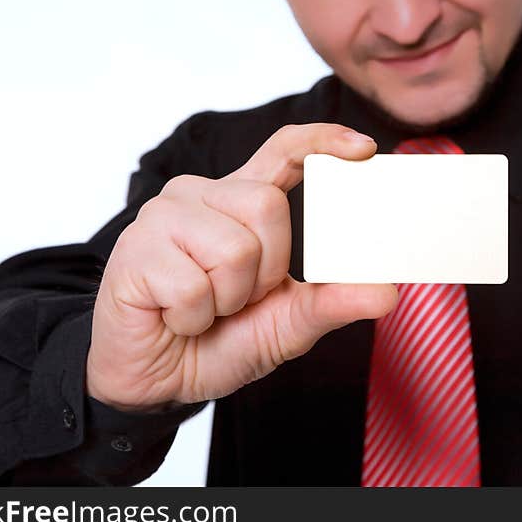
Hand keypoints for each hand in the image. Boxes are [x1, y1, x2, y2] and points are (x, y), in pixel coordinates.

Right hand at [86, 123, 397, 410]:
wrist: (156, 381)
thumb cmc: (217, 341)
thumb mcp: (286, 325)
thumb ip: (331, 303)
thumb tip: (386, 292)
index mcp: (240, 203)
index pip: (283, 150)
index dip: (322, 141)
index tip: (362, 149)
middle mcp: (202, 196)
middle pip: (267, 205)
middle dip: (266, 270)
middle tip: (237, 299)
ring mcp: (163, 217)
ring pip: (234, 247)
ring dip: (228, 299)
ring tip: (204, 308)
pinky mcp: (135, 250)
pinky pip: (192, 285)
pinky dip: (194, 318)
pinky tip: (175, 318)